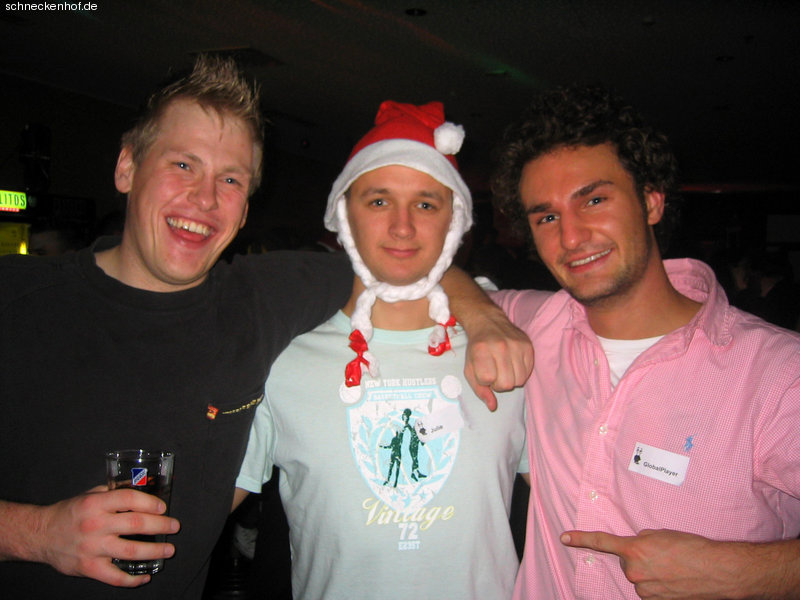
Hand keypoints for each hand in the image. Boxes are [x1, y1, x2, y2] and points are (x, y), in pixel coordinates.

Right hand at [31, 487, 179, 586]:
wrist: (40, 534)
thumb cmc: (69, 513)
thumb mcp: (91, 495)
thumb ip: (115, 491)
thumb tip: (143, 485)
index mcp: (95, 504)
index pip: (129, 499)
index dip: (150, 502)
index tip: (163, 508)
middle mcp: (94, 525)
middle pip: (135, 524)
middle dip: (160, 525)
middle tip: (174, 526)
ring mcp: (92, 548)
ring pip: (130, 550)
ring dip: (154, 551)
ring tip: (168, 550)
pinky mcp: (88, 567)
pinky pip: (114, 577)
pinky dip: (132, 579)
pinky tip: (144, 576)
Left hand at [463, 307, 532, 410]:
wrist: (488, 322)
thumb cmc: (477, 348)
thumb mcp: (470, 368)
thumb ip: (479, 389)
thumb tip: (492, 406)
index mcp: (481, 350)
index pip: (488, 379)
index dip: (485, 380)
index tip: (484, 372)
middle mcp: (500, 346)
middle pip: (506, 384)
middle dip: (499, 383)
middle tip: (495, 372)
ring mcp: (516, 345)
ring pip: (519, 380)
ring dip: (511, 379)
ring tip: (504, 368)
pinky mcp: (528, 346)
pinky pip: (528, 372)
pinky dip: (520, 373)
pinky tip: (512, 364)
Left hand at [560, 529, 747, 598]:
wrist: (718, 570)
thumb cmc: (692, 548)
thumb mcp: (661, 534)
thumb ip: (641, 540)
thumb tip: (635, 548)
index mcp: (634, 550)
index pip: (601, 542)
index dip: (580, 539)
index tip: (564, 538)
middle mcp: (634, 572)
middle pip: (627, 563)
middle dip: (640, 558)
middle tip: (664, 555)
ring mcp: (644, 590)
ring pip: (639, 578)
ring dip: (651, 573)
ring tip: (675, 568)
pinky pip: (650, 590)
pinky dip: (659, 585)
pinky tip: (676, 580)